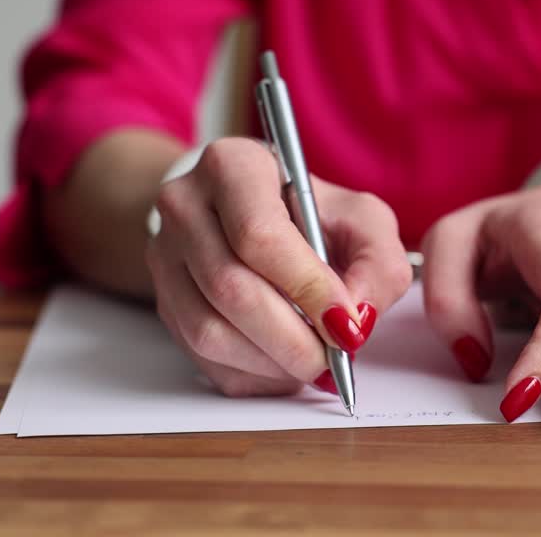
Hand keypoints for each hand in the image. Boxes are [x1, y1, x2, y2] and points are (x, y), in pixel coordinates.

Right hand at [146, 137, 411, 395]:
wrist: (250, 218)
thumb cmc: (312, 214)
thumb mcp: (361, 219)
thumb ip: (376, 262)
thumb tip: (355, 319)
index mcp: (233, 166)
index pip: (259, 235)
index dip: (306, 288)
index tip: (345, 324)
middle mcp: (185, 206)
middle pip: (230, 288)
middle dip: (292, 338)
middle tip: (334, 358)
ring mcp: (165, 256)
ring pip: (209, 331)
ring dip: (270, 362)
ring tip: (313, 363)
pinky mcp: (163, 301)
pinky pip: (201, 357)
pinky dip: (251, 374)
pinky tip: (284, 365)